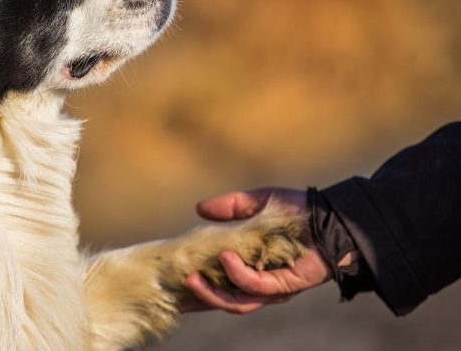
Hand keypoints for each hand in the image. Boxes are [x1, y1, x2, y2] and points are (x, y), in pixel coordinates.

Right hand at [181, 188, 333, 313]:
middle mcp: (258, 282)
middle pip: (222, 300)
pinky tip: (226, 258)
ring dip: (211, 293)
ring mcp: (271, 288)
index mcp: (248, 266)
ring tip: (193, 277)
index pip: (218, 282)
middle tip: (179, 280)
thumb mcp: (256, 203)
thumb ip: (230, 207)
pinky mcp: (285, 286)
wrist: (331, 215)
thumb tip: (199, 208)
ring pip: (235, 303)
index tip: (175, 274)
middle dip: (198, 296)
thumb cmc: (297, 210)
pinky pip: (256, 287)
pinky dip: (238, 274)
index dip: (197, 284)